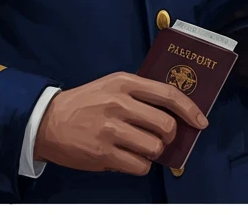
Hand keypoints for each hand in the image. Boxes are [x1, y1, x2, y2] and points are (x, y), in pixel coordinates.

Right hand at [33, 72, 208, 175]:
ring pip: (155, 147)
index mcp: (123, 82)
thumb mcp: (110, 85)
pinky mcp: (103, 153)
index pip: (168, 94)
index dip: (190, 109)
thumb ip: (139, 94)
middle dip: (168, 136)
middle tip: (159, 137)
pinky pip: (140, 166)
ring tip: (139, 148)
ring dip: (153, 152)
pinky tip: (129, 157)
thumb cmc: (84, 103)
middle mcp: (119, 103)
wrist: (47, 121)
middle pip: (166, 125)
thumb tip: (174, 113)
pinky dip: (140, 165)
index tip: (200, 122)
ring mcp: (111, 129)